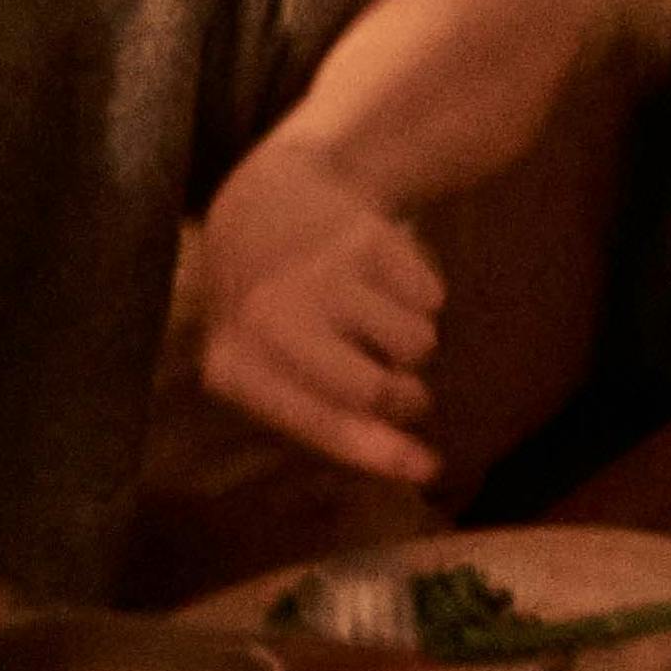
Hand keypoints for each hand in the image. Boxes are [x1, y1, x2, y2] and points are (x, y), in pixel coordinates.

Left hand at [178, 144, 449, 486]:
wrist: (271, 201)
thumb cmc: (270, 310)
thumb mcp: (266, 365)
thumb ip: (330, 415)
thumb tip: (423, 467)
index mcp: (236, 365)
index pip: (317, 422)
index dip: (377, 453)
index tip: (427, 469)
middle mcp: (273, 319)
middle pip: (377, 388)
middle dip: (406, 398)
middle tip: (406, 393)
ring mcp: (324, 275)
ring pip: (417, 342)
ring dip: (411, 342)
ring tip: (376, 321)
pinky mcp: (371, 239)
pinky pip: (434, 298)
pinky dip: (422, 298)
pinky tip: (383, 282)